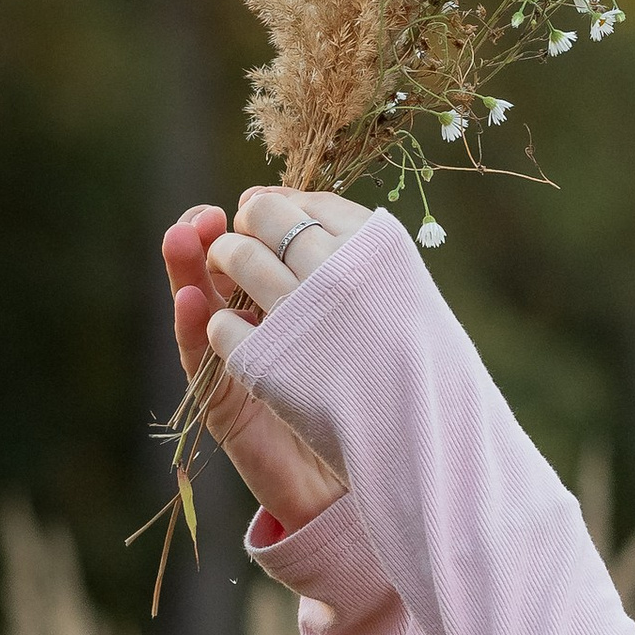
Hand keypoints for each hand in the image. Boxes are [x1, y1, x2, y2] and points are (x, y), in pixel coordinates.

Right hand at [160, 189, 362, 534]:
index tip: (256, 199)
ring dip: (188, 268)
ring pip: (199, 303)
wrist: (365, 481)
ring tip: (185, 237)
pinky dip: (193, 329)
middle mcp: (255, 324)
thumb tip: (342, 224)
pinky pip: (199, 360)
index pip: (260, 248)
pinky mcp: (223, 402)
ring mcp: (234, 360)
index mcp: (289, 299)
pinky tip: (193, 302)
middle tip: (213, 217)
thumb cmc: (369, 403)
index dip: (252, 222)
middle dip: (213, 236)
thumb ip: (344, 287)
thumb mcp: (364, 335)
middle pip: (219, 267)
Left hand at [202, 187, 383, 361]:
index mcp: (379, 248)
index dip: (282, 208)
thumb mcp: (390, 290)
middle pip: (267, 217)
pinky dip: (222, 324)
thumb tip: (257, 195)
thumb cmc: (400, 359)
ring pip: (239, 260)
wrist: (411, 439)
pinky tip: (242, 333)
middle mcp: (343, 274)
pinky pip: (224, 326)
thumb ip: (341, 243)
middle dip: (246, 225)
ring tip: (234, 279)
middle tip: (247, 245)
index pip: (312, 203)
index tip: (273, 223)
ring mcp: (305, 319)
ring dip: (224, 260)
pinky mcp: (273, 366)